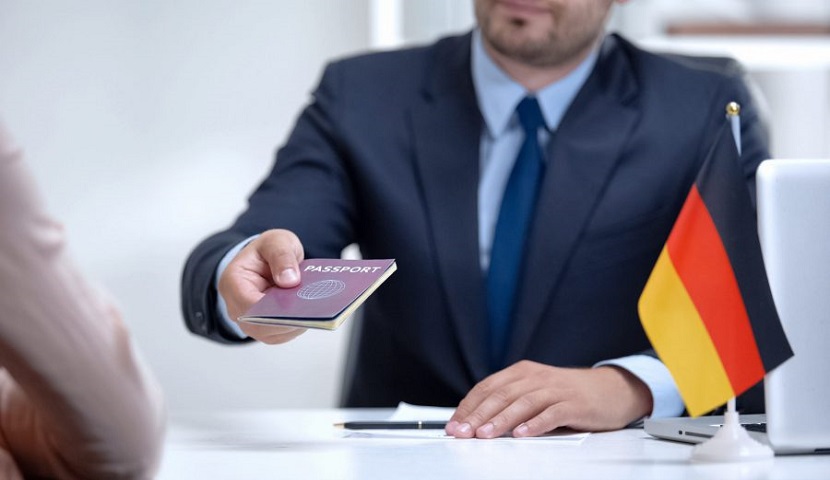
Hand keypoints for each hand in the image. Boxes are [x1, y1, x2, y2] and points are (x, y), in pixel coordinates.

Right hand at [218, 228, 306, 343]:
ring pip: (273, 333)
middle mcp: (237, 308)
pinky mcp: (266, 328)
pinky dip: (298, 325)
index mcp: (233, 283)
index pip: (249, 305)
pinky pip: (283, 333)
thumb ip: (281, 256)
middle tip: (314, 310)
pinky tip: (313, 313)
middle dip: (288, 319)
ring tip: (316, 311)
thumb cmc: (267, 251)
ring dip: (296, 323)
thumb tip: (290, 281)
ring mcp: (251, 321)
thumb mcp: (275, 241)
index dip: (273, 310)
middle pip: (261, 326)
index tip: (296, 304)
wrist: (267, 259)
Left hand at [445, 360, 652, 438]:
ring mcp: (556, 390)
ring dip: (501, 420)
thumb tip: (476, 422)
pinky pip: (552, 413)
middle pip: (501, 395)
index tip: (454, 424)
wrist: (611, 389)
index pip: (488, 387)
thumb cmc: (569, 394)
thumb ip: (510, 402)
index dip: (469, 406)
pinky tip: (523, 434)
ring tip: (485, 435)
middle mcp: (536, 377)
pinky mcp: (574, 404)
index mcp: (522, 372)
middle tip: (463, 432)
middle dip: (478, 415)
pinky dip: (536, 424)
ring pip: (522, 403)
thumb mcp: (535, 391)